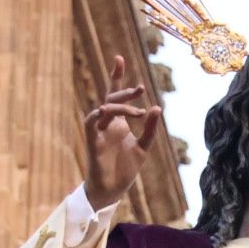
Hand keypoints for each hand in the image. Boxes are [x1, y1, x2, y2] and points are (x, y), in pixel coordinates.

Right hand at [83, 55, 162, 211]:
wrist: (113, 190)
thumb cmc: (125, 168)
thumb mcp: (144, 146)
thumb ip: (151, 128)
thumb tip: (158, 107)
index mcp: (118, 122)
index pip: (116, 94)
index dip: (116, 75)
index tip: (119, 58)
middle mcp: (107, 123)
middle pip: (111, 98)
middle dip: (124, 90)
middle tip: (140, 89)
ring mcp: (99, 131)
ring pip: (104, 108)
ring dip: (119, 106)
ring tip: (138, 112)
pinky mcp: (92, 141)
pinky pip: (90, 123)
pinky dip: (96, 114)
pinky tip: (104, 110)